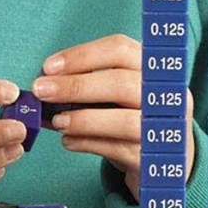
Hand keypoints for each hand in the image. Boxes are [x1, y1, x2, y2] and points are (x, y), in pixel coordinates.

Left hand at [32, 34, 194, 199]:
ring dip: (83, 119)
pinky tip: (68, 141)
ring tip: (56, 122)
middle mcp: (165, 94)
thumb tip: (43, 85)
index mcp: (152, 68)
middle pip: (121, 83)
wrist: (159, 157)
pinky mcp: (154, 157)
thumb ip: (84, 85)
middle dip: (76, 86)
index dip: (81, 55)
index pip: (119, 49)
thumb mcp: (113, 93)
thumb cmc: (128, 114)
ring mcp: (163, 127)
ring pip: (125, 121)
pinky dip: (88, 143)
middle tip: (41, 91)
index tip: (48, 67)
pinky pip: (119, 149)